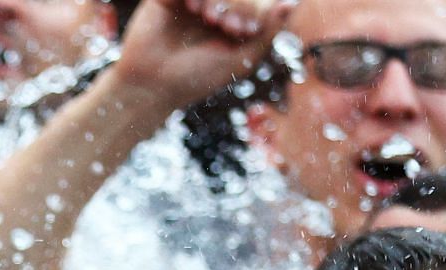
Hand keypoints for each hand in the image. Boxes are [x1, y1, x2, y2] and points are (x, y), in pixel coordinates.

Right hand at [112, 0, 288, 109]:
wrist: (152, 85)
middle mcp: (213, 6)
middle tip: (226, 24)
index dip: (254, 7)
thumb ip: (268, 31)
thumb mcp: (241, 59)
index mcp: (233, 20)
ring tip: (210, 18)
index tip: (244, 30)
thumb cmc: (198, 78)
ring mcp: (190, 0)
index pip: (255, 1)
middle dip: (238, 1)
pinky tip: (193, 6)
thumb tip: (293, 2)